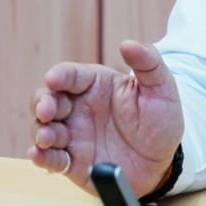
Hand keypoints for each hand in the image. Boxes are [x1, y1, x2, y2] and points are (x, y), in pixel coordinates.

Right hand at [28, 39, 183, 197]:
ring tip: (48, 136)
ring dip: (40, 131)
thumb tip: (127, 43)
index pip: (70, 74)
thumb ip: (147, 63)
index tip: (53, 79)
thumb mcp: (161, 87)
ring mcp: (74, 135)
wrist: (165, 160)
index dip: (58, 75)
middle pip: (47, 99)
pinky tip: (39, 155)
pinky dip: (41, 158)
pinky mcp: (72, 162)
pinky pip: (51, 160)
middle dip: (42, 102)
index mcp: (96, 84)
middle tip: (47, 111)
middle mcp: (79, 108)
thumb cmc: (161, 119)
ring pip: (43, 128)